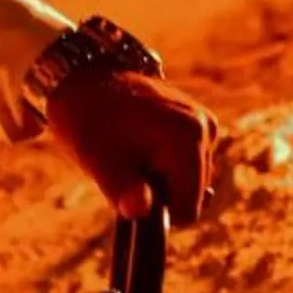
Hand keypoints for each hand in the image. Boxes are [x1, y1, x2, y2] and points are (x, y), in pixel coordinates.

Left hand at [50, 67, 217, 226]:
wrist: (87, 80)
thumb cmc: (90, 121)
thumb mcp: (99, 160)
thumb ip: (122, 190)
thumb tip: (139, 211)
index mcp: (188, 137)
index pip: (188, 208)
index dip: (158, 212)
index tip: (130, 190)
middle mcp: (206, 127)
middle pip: (192, 195)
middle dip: (160, 192)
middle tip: (127, 166)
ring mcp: (205, 123)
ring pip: (190, 182)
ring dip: (161, 179)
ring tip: (133, 154)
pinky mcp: (199, 123)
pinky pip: (187, 165)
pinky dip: (165, 166)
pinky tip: (142, 147)